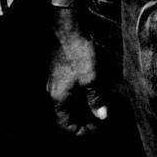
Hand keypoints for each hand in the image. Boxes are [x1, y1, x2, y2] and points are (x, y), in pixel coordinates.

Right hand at [48, 7, 107, 135]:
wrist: (67, 26)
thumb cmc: (77, 51)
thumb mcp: (90, 76)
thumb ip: (95, 98)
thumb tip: (102, 116)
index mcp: (58, 97)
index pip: (65, 124)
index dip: (81, 130)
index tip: (97, 129)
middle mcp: (53, 91)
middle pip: (67, 114)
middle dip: (84, 119)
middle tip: (102, 118)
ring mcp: (56, 80)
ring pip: (70, 101)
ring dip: (84, 106)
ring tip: (103, 105)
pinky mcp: (61, 69)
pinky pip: (72, 89)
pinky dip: (83, 94)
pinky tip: (97, 89)